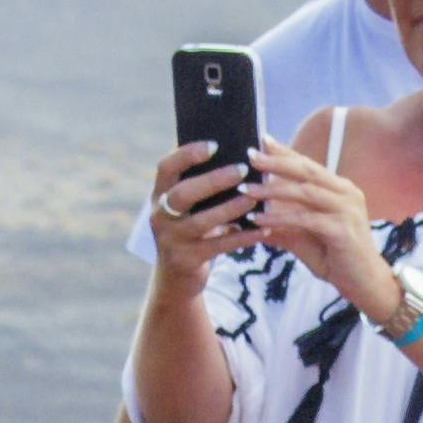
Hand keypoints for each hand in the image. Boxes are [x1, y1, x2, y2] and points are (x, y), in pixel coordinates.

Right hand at [140, 145, 259, 278]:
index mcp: (160, 195)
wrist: (177, 277)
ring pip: (200, 222)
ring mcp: (170, 240)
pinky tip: (263, 229)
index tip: (214, 145)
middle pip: (181, 194)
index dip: (187, 154)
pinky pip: (218, 246)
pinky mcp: (185, 261)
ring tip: (254, 198)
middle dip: (212, 180)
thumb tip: (240, 155)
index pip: (166, 168)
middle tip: (241, 170)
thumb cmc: (192, 231)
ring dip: (229, 208)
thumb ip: (202, 185)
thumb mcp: (188, 208)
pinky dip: (242, 237)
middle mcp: (160, 216)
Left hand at [232, 136, 388, 313]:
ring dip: (273, 190)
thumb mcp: (303, 237)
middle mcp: (347, 194)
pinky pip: (305, 219)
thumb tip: (251, 215)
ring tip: (246, 190)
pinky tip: (258, 219)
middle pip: (307, 171)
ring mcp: (347, 210)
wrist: (364, 284)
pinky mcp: (342, 230)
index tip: (261, 140)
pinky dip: (280, 218)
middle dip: (277, 162)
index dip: (286, 152)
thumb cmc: (335, 258)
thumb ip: (282, 223)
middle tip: (251, 156)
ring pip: (305, 192)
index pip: (309, 165)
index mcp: (340, 189)